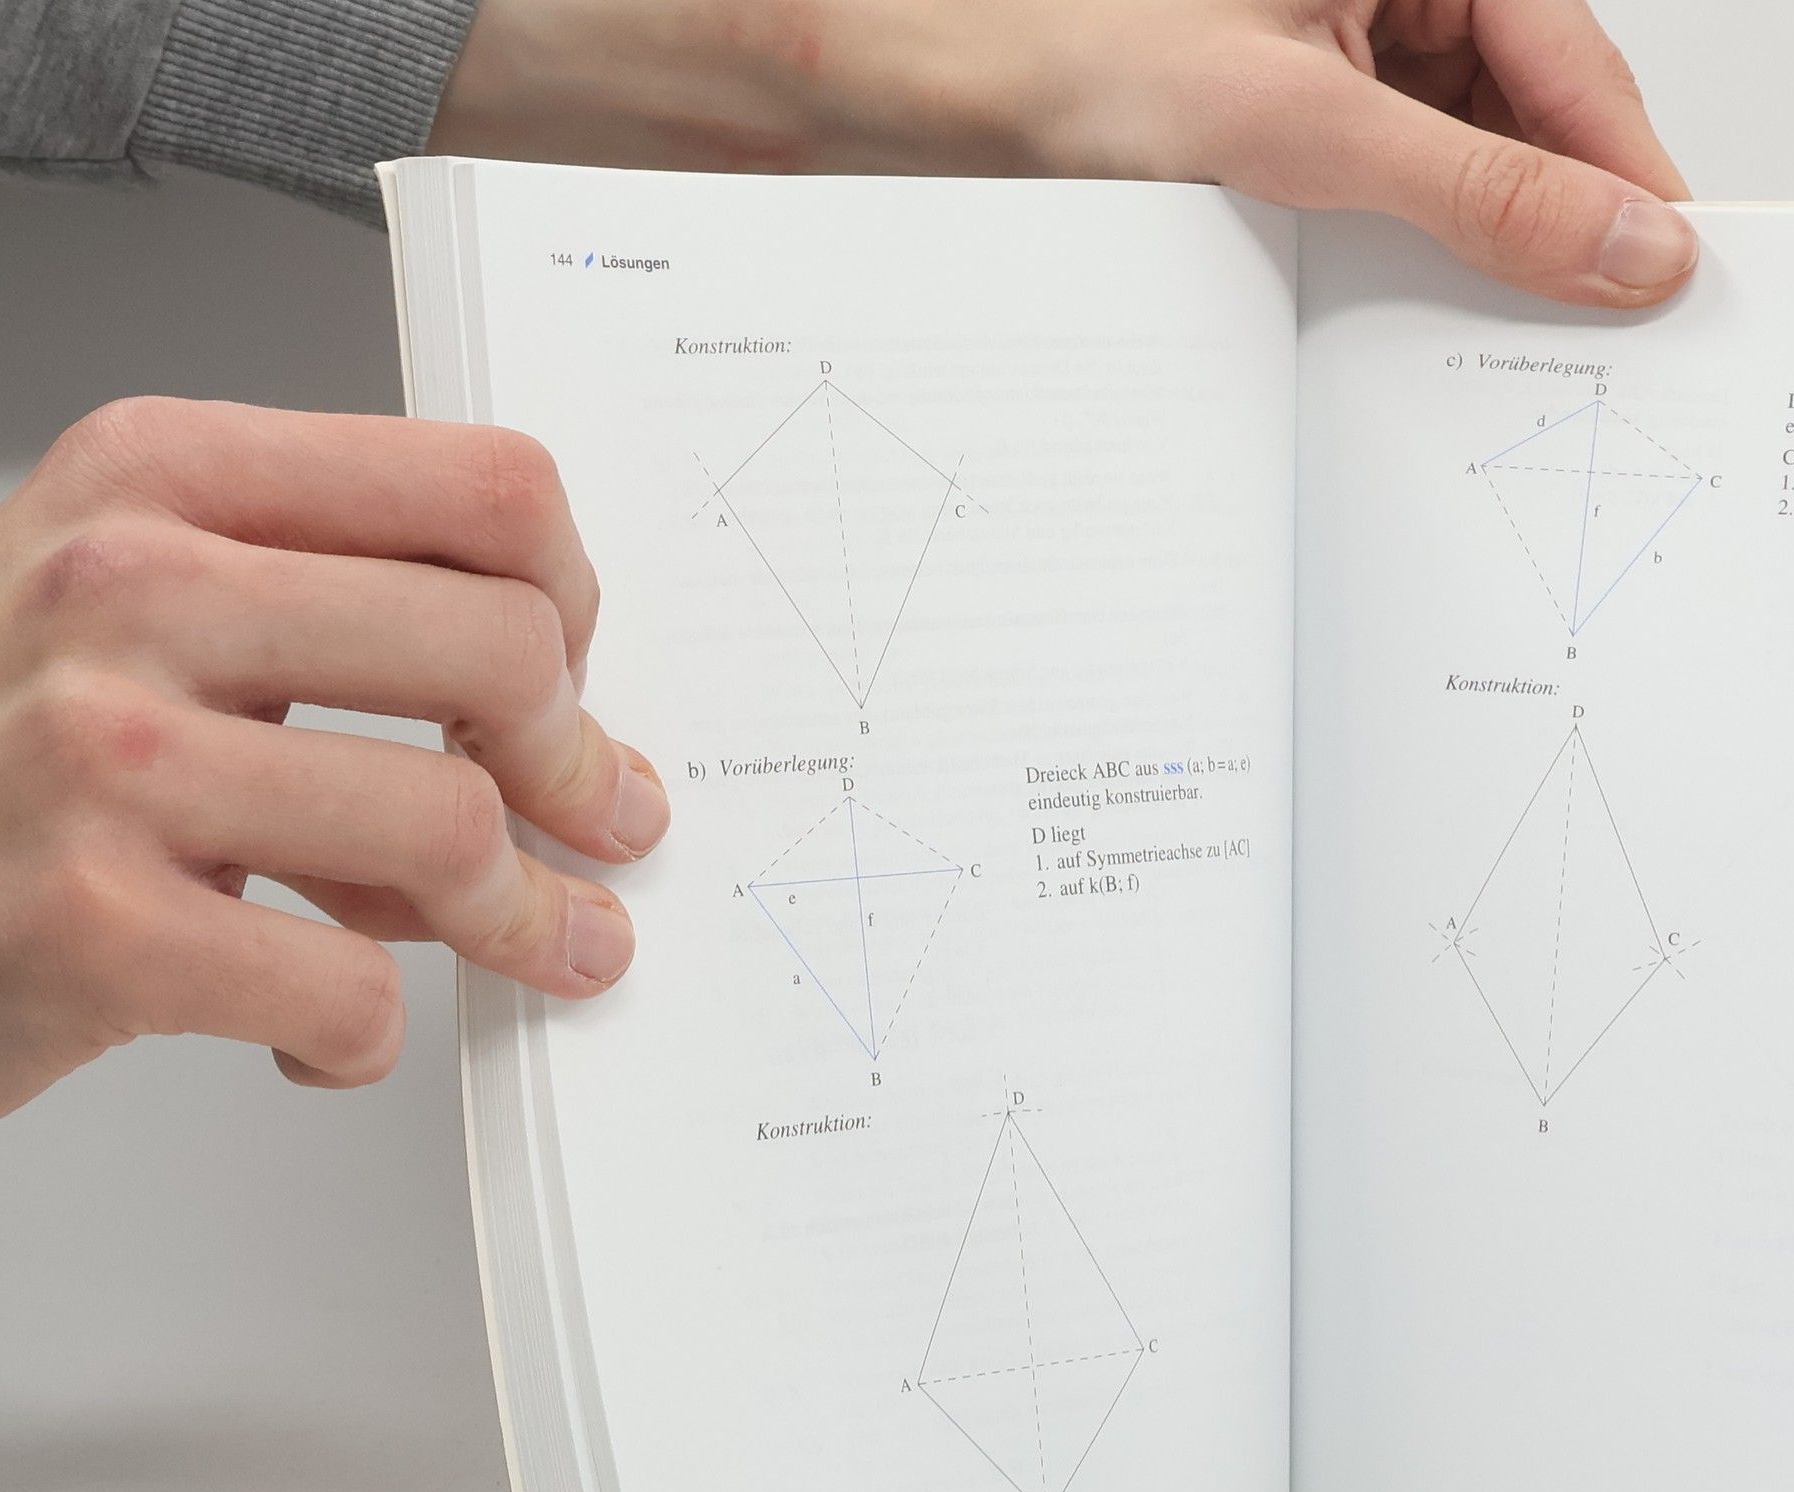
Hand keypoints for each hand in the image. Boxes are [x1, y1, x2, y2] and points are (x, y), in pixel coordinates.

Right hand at [0, 400, 668, 1162]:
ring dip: (517, 917)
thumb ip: (315, 617)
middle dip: (579, 768)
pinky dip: (366, 1036)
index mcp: (164, 480)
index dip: (573, 601)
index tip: (573, 682)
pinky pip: (346, 990)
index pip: (482, 487)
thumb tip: (544, 711)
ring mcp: (106, 758)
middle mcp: (134, 592)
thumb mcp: (118, 612)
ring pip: (451, 824)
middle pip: (506, 648)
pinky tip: (325, 1034)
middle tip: (592, 827)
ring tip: (520, 944)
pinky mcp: (94, 928)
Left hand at [432, 0, 1694, 306]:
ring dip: (1451, 261)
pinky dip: (1374, 270)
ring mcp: (1313, 64)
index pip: (1564, 60)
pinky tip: (1380, 334)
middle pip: (1508, 120)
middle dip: (1536, 230)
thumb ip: (1467, 186)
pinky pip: (1354, 204)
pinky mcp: (1257, 134)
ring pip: (1432, 172)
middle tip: (1580, 346)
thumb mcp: (1293, 122)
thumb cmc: (1057, 49)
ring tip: (1479, 357)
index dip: (1619, 175)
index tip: (1667, 277)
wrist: (908, 100)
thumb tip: (1615, 239)